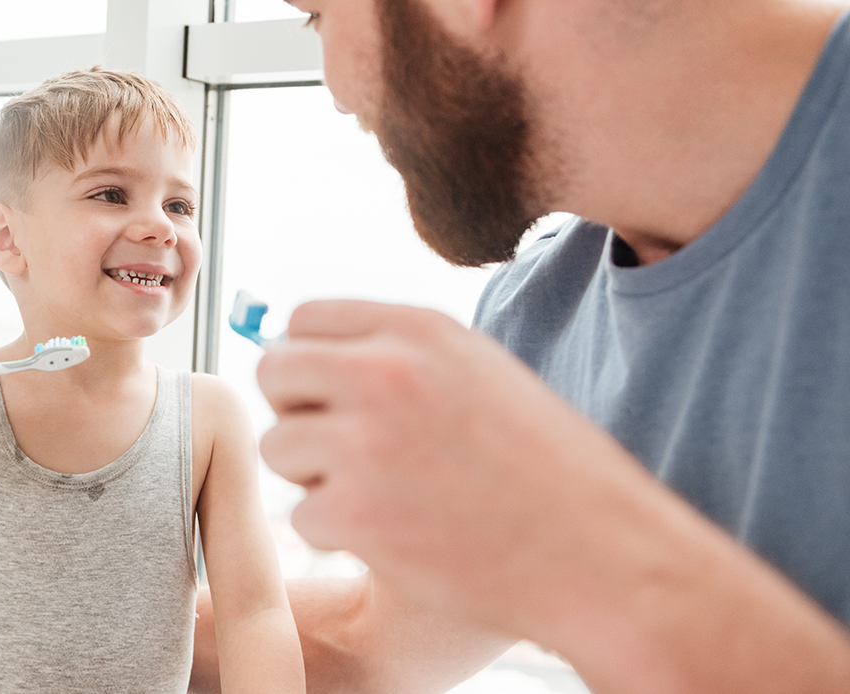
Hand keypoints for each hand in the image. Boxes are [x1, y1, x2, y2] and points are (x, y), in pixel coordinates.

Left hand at [256, 300, 637, 628]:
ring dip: (313, 477)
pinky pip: (302, 516)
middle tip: (342, 451)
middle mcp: (384, 372)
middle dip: (297, 413)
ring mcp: (364, 442)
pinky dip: (337, 534)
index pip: (304, 319)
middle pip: (274, 373)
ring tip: (382, 494)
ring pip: (279, 447)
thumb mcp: (477, 372)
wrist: (600, 554)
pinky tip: (397, 535)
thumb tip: (306, 350)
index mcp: (416, 328)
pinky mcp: (355, 514)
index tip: (332, 398)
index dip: (309, 362)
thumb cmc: (544, 466)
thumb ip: (397, 353)